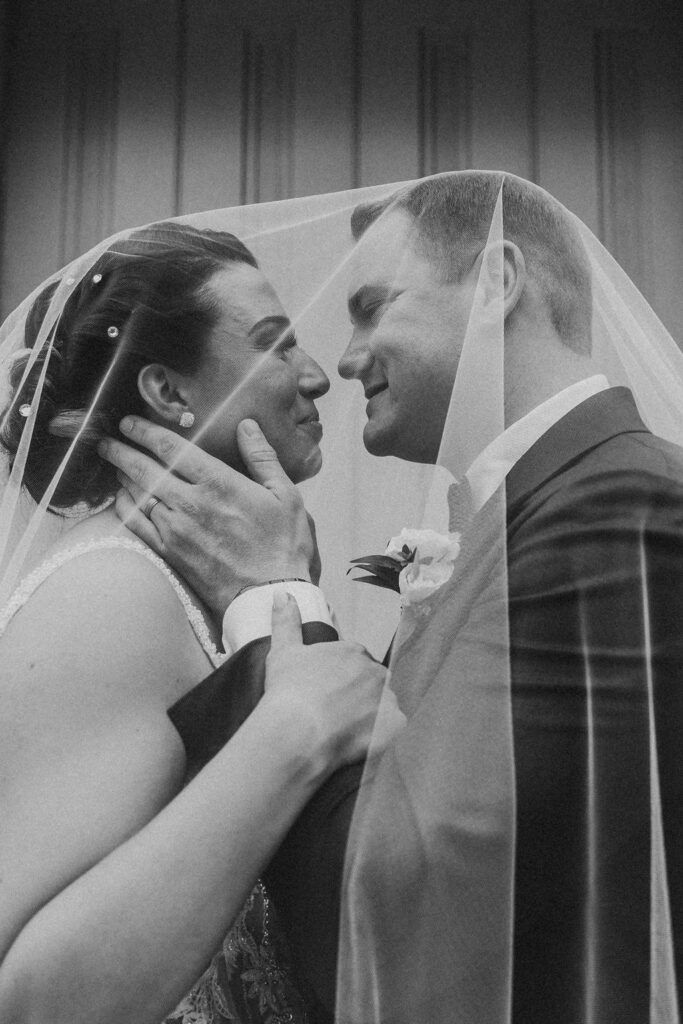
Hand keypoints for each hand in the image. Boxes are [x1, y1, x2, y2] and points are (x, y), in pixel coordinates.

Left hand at [97, 417, 316, 616]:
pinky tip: (122, 499)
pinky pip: (138, 525)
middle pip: (144, 469)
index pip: (171, 448)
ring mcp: (176, 530)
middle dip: (122, 451)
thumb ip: (262, 457)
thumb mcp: (286, 495)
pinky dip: (125, 508)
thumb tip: (247, 425)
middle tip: (106, 441)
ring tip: (115, 465)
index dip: (145, 431)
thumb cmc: (285, 546)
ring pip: (138, 495)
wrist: (271, 597)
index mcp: (218, 482)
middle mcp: (191, 503)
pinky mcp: (171, 554)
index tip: (129, 422)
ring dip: (123, 476)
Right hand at [264, 592, 404, 773]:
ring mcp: (388, 697)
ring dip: (371, 716)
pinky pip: (392, 730)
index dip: (340, 680)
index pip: (354, 663)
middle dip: (358, 697)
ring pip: (383, 706)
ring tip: (345, 732)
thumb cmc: (287, 690)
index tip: (326, 695)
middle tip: (334, 716)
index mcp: (352, 651)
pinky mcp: (395, 724)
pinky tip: (360, 742)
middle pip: (371, 684)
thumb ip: (286, 621)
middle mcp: (375, 670)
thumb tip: (283, 593)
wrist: (297, 732)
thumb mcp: (282, 651)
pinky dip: (381, 736)